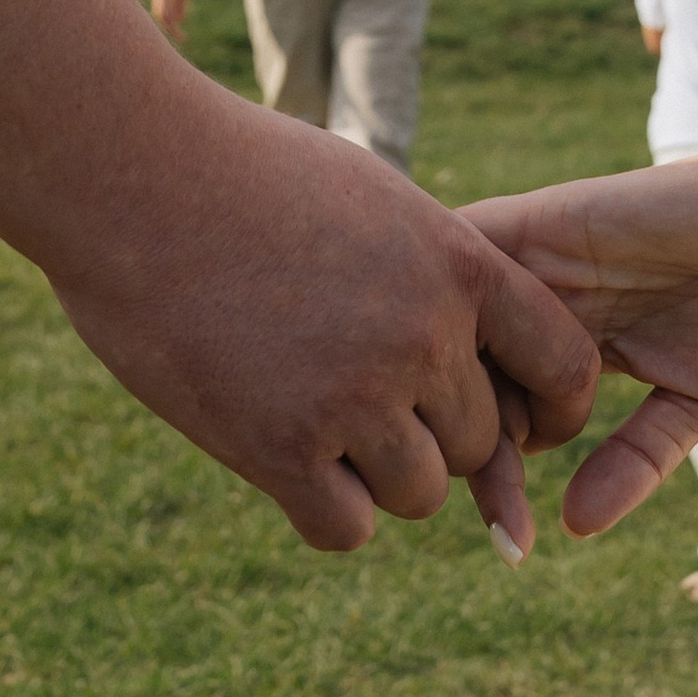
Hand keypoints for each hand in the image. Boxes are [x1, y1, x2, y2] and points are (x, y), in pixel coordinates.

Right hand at [50, 87, 596, 555]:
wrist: (133, 175)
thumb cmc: (241, 170)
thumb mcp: (371, 198)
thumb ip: (430, 271)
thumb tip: (466, 338)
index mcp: (459, 266)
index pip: (564, 364)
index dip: (551, 405)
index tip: (519, 421)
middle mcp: (423, 337)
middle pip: (480, 442)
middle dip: (432, 433)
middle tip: (357, 398)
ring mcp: (354, 396)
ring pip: (419, 493)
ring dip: (376, 475)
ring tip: (310, 418)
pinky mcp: (279, 447)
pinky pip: (344, 526)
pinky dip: (321, 508)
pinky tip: (279, 458)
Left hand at [464, 148, 697, 537]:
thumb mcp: (691, 401)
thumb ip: (636, 458)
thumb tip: (573, 528)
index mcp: (560, 350)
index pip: (497, 418)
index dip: (494, 481)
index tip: (512, 542)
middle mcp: (533, 308)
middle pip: (455, 378)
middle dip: (465, 448)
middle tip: (502, 506)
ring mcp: (528, 264)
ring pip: (444, 325)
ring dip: (453, 384)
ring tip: (488, 439)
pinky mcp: (534, 221)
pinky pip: (462, 255)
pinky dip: (448, 299)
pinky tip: (459, 354)